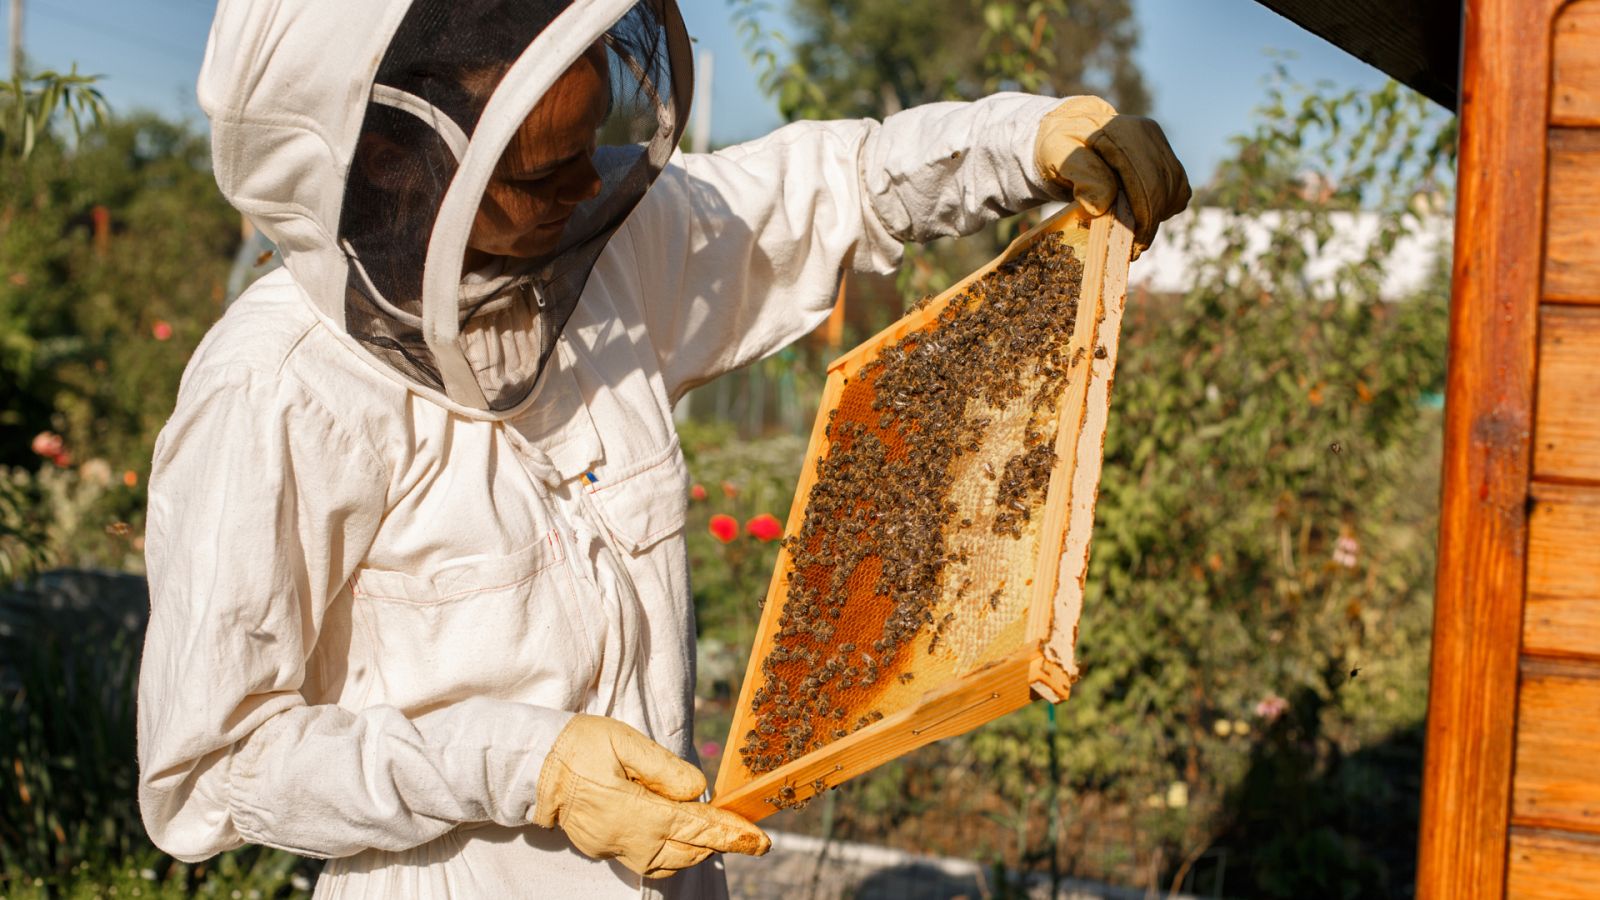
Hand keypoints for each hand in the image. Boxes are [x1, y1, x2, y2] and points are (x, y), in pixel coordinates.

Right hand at [532, 714, 769, 877]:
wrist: (532, 764)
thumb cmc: (579, 745)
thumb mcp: (625, 742)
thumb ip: (664, 768)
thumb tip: (697, 789)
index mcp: (637, 811)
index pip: (696, 827)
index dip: (731, 834)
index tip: (760, 841)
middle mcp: (628, 838)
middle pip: (687, 851)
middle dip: (717, 843)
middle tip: (742, 833)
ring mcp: (613, 846)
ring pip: (666, 863)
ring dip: (693, 850)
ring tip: (712, 832)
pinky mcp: (602, 847)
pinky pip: (645, 860)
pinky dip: (668, 852)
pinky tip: (676, 833)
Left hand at [1034, 96, 1191, 256]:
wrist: (1069, 131)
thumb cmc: (1060, 148)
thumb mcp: (1058, 157)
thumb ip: (1081, 175)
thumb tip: (1104, 205)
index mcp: (1121, 132)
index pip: (1146, 181)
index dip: (1144, 218)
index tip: (1130, 247)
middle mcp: (1147, 134)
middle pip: (1164, 187)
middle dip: (1151, 224)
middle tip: (1132, 250)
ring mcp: (1159, 143)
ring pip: (1175, 189)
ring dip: (1158, 217)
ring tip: (1134, 234)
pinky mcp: (1165, 154)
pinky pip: (1178, 188)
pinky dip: (1164, 207)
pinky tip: (1142, 215)